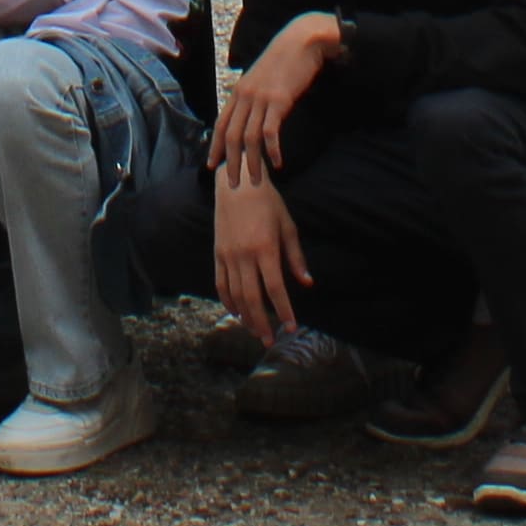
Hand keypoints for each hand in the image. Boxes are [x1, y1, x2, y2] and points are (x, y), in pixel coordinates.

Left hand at [212, 11, 336, 181]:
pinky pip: (270, 132)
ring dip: (251, 162)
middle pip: (232, 135)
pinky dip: (272, 150)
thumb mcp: (262, 76)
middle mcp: (245, 95)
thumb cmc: (285, 59)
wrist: (302, 40)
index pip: (221, 123)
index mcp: (239, 90)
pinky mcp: (278, 101)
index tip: (211, 165)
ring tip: (255, 180)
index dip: (215, 146)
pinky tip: (277, 163)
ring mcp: (260, 98)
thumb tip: (251, 113)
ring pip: (249, 138)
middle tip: (233, 184)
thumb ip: (253, 94)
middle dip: (230, 162)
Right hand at [212, 170, 301, 344]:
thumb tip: (307, 283)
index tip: (291, 327)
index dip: (284, 311)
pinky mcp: (218, 254)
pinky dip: (228, 302)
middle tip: (270, 341)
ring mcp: (229, 256)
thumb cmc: (268, 203)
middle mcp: (245, 256)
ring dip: (246, 317)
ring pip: (236, 296)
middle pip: (253, 299)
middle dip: (262, 323)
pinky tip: (237, 312)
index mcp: (266, 249)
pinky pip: (221, 284)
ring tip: (256, 331)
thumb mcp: (288, 226)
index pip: (275, 289)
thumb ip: (296, 257)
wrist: (237, 184)